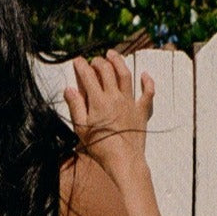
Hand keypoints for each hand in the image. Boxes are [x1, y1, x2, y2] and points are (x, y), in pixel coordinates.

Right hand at [64, 49, 153, 172]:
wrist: (123, 161)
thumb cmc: (101, 148)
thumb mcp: (81, 129)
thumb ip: (75, 107)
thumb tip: (69, 89)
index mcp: (98, 101)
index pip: (88, 76)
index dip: (81, 65)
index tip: (77, 61)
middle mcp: (114, 97)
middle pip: (106, 70)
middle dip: (98, 61)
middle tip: (93, 61)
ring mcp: (129, 102)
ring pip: (125, 74)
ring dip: (118, 61)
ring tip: (112, 55)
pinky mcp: (141, 110)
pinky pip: (147, 93)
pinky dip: (147, 82)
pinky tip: (144, 75)